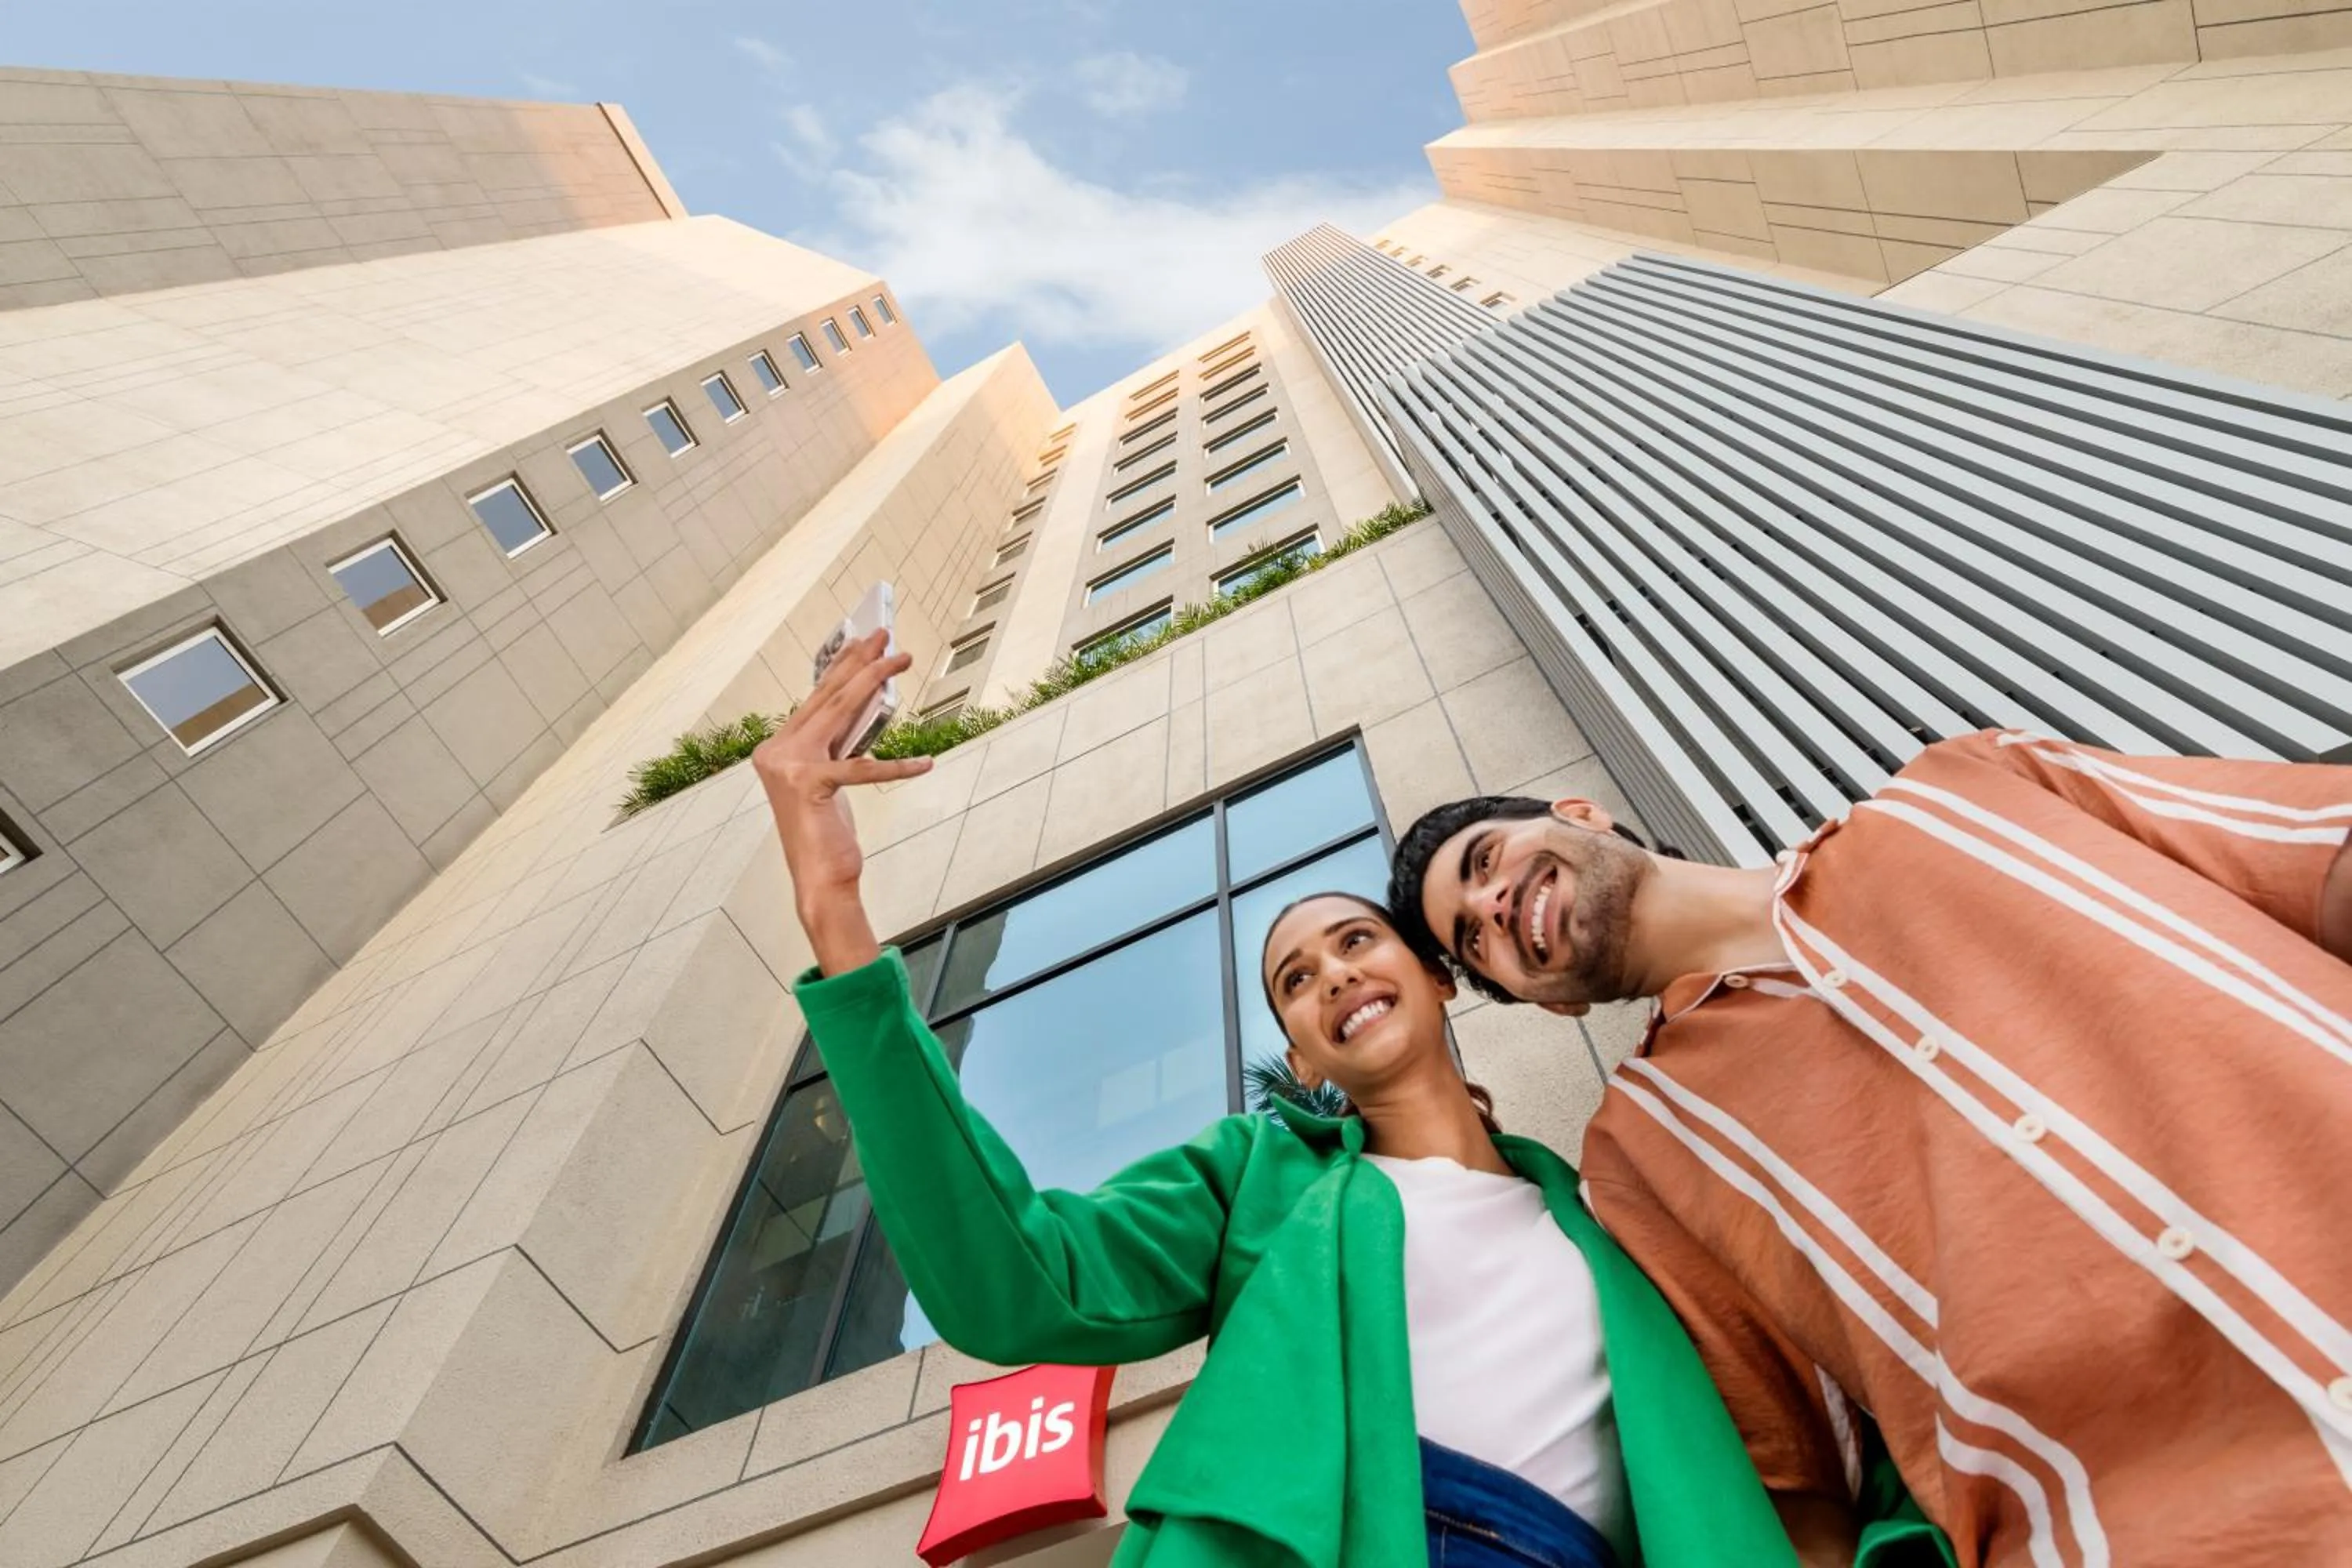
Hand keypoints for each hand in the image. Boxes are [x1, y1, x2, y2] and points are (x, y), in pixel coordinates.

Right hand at [752, 629, 932, 972]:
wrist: (818, 879)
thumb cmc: (827, 832)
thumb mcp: (832, 778)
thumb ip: (840, 743)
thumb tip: (869, 704)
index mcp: (777, 748)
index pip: (815, 698)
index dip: (842, 666)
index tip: (864, 641)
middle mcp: (776, 752)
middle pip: (827, 697)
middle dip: (860, 661)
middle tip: (886, 634)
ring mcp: (788, 768)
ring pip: (840, 713)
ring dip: (875, 682)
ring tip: (901, 659)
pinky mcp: (810, 786)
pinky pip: (861, 767)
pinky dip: (897, 766)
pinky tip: (925, 763)